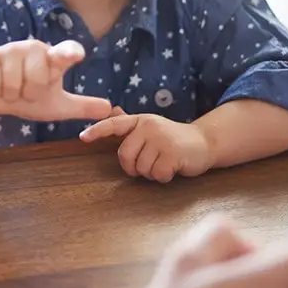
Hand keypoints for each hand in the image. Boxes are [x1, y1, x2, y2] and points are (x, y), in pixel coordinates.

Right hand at [0, 39, 110, 121]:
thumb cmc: (28, 95)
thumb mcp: (56, 105)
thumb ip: (81, 106)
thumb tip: (110, 109)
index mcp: (54, 59)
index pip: (66, 53)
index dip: (70, 53)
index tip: (77, 54)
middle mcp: (34, 48)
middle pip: (36, 80)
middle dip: (28, 94)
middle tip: (25, 91)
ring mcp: (10, 49)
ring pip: (11, 83)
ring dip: (9, 94)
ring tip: (9, 89)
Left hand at [79, 111, 213, 181]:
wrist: (204, 142)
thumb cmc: (172, 138)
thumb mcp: (151, 127)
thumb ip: (131, 124)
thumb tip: (111, 110)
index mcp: (141, 121)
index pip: (114, 124)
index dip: (97, 131)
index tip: (83, 138)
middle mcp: (149, 127)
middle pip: (125, 155)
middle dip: (133, 167)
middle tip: (148, 165)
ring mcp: (161, 139)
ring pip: (141, 168)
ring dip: (151, 173)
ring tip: (163, 163)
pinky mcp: (173, 153)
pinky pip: (156, 175)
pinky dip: (163, 177)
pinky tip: (172, 168)